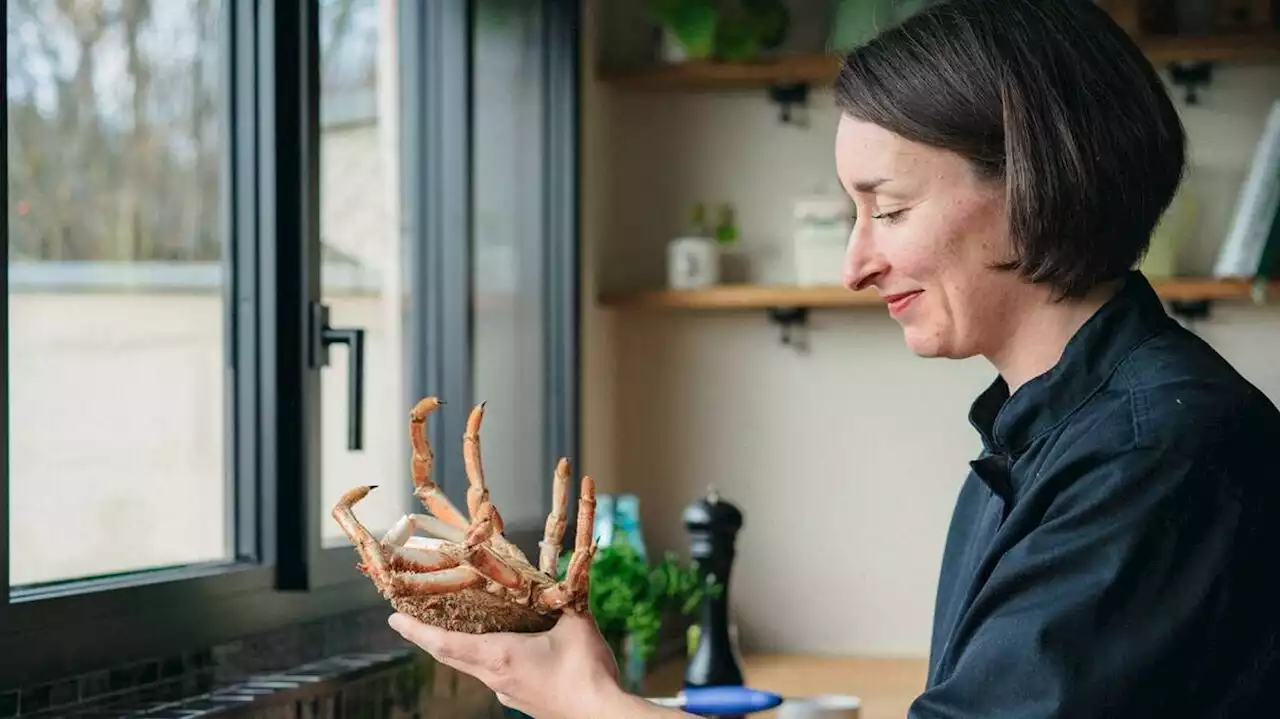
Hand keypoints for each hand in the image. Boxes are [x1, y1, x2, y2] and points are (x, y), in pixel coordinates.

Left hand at [388, 609, 626, 718]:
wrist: (601, 716)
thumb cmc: (586, 672)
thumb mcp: (577, 625)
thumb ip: (565, 598)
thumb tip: (563, 577)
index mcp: (500, 656)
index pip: (446, 644)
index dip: (417, 632)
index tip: (394, 620)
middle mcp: (495, 677)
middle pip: (451, 656)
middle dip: (429, 637)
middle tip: (410, 621)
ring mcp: (507, 693)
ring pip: (473, 666)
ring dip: (459, 647)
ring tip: (453, 628)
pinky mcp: (522, 700)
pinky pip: (495, 675)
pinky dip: (486, 658)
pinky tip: (504, 647)